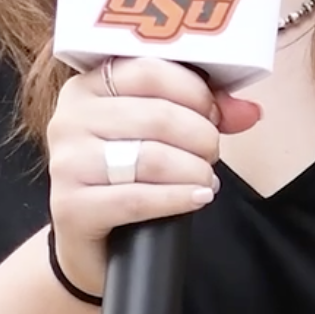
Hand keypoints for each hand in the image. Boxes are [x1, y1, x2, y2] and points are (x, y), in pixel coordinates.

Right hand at [46, 59, 260, 297]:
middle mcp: (69, 119)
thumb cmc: (124, 178)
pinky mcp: (70, 207)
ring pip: (150, 158)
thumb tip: (248, 111)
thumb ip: (202, 112)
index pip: (149, 70)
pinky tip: (197, 198)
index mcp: (87, 86)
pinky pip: (137, 199)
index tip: (214, 113)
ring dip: (193, 170)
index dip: (194, 92)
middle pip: (157, 115)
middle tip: (210, 154)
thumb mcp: (158, 135)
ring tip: (204, 180)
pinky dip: (177, 198)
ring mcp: (66, 163)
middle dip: (200, 137)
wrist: (90, 243)